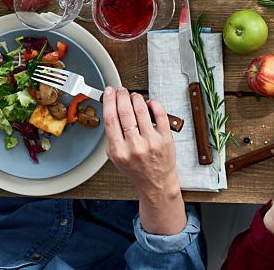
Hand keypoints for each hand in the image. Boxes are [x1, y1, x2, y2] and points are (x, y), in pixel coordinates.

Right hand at [103, 87, 185, 234]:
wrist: (156, 183)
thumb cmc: (137, 169)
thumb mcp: (116, 158)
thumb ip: (112, 137)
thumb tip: (112, 110)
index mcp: (119, 151)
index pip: (110, 119)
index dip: (109, 102)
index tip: (108, 92)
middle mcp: (134, 146)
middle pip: (125, 112)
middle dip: (121, 96)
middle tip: (121, 90)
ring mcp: (151, 142)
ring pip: (142, 111)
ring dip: (136, 98)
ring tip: (134, 95)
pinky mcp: (165, 138)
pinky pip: (160, 115)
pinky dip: (154, 104)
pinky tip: (150, 102)